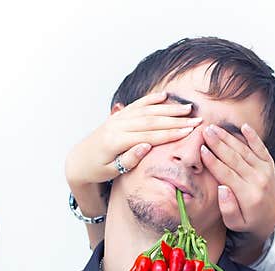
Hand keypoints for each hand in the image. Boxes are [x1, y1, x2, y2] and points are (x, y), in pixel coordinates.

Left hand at [65, 91, 202, 186]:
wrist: (78, 161)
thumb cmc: (96, 170)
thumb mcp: (111, 171)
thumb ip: (129, 159)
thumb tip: (146, 146)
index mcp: (117, 141)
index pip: (149, 136)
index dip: (171, 133)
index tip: (189, 132)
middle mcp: (118, 125)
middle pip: (152, 121)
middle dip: (176, 120)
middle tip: (196, 119)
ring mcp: (118, 118)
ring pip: (147, 111)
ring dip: (168, 109)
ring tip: (187, 108)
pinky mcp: (118, 116)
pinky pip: (136, 105)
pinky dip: (151, 100)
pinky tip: (164, 96)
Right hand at [201, 123, 274, 262]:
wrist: (269, 218)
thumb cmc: (247, 221)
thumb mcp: (235, 223)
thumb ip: (228, 208)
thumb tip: (222, 188)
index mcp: (248, 195)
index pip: (227, 174)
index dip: (213, 161)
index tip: (201, 149)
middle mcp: (258, 180)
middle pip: (235, 158)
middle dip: (218, 144)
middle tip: (205, 131)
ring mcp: (265, 171)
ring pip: (245, 150)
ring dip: (229, 137)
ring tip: (215, 128)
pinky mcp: (269, 165)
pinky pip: (261, 148)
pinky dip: (253, 137)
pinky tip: (244, 126)